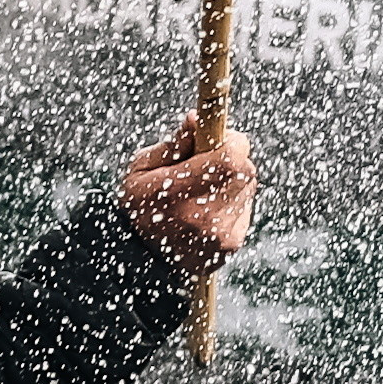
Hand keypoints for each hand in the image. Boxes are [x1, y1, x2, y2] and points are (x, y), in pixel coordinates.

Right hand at [121, 114, 257, 281]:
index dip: (226, 140)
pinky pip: (243, 209)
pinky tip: (203, 212)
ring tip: (198, 193)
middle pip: (243, 168)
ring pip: (246, 188)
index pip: (234, 153)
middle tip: (201, 167)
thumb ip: (173, 144)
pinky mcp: (232, 245)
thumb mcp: (141, 170)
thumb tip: (196, 120)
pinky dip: (229, 204)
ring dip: (229, 182)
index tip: (210, 140)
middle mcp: (211, 215)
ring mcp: (226, 233)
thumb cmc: (136, 209)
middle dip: (227, 160)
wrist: (138, 263)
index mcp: (184, 191)